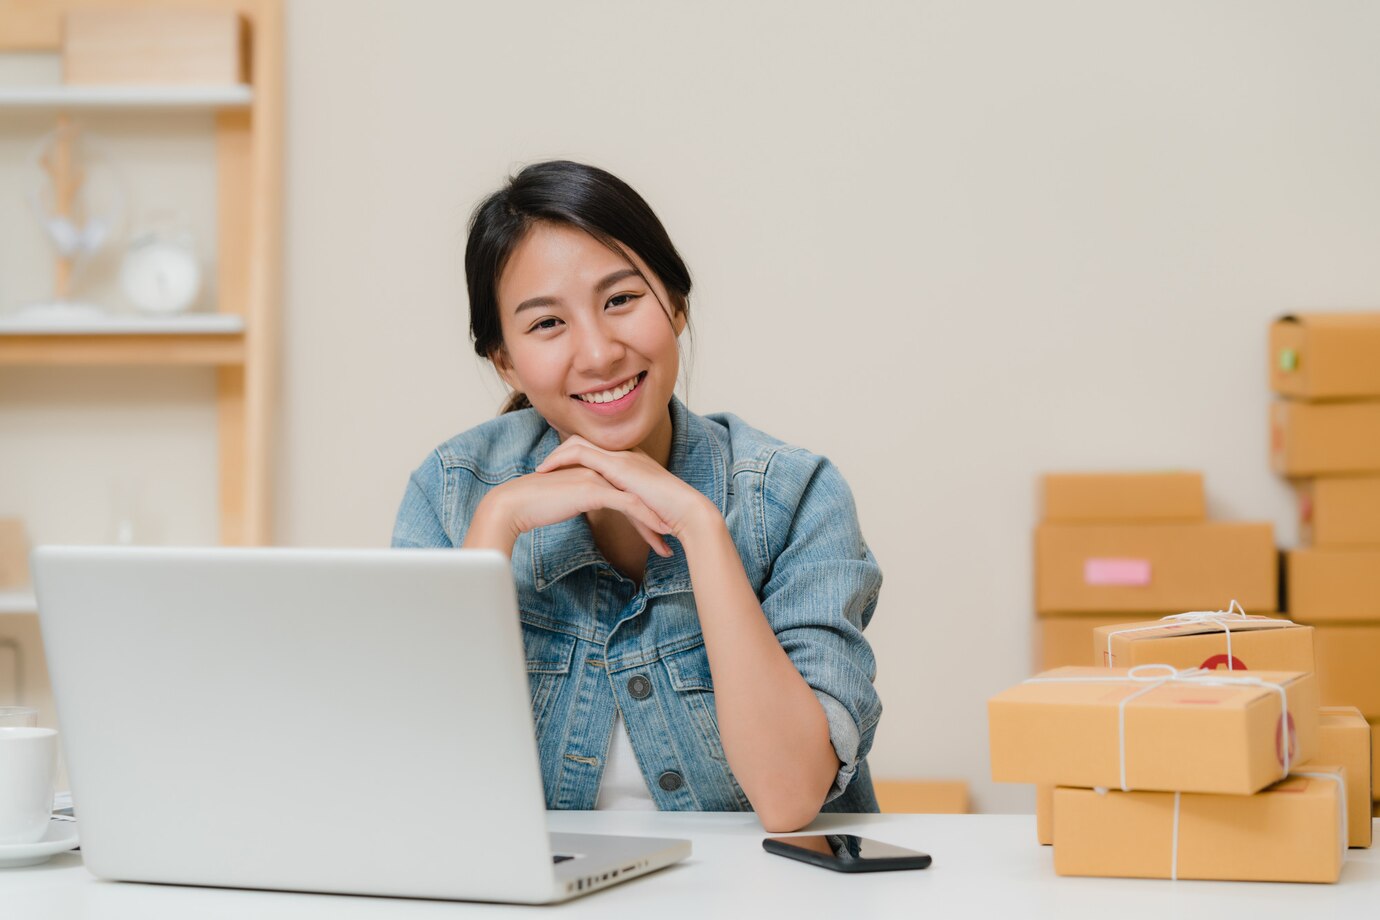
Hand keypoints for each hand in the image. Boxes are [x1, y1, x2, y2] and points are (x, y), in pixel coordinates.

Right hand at [469, 465, 674, 556]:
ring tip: (668, 543)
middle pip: (636, 494)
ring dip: (655, 522)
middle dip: (654, 519)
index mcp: (594, 470)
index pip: (627, 490)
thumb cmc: (534, 506)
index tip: (657, 531)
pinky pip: (628, 504)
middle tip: (668, 540)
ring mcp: (598, 477)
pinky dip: (646, 519)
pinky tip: (658, 534)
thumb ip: (579, 497)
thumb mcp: (564, 499)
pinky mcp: (593, 489)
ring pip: (637, 499)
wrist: (514, 504)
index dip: (644, 511)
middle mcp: (599, 469)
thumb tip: (586, 505)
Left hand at [535, 435, 718, 542]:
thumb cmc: (672, 514)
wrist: (687, 511)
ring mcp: (621, 456)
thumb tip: (618, 513)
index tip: (558, 471)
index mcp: (631, 461)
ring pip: (578, 443)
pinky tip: (547, 471)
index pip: (597, 450)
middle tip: (543, 468)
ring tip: (540, 471)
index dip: (575, 458)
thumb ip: (630, 502)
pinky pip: (580, 453)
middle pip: (584, 441)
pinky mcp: (617, 465)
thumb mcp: (644, 505)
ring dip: (556, 455)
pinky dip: (561, 459)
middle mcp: (625, 453)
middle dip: (561, 453)